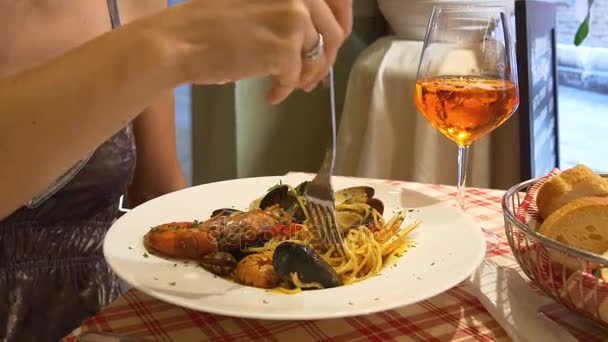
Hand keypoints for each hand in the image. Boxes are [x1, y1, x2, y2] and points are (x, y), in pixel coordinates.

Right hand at [151, 0, 345, 103]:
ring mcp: (293, 19)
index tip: (331, 48)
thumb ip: (287, 13)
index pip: (338, 2)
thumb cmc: (206, 24)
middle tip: (308, 79)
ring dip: (305, 77)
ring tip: (288, 86)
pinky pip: (296, 76)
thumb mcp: (256, 5)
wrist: (178, 41)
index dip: (340, 27)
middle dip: (324, 61)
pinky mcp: (284, 49)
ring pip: (318, 57)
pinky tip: (270, 95)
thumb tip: (317, 36)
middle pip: (333, 34)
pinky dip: (284, 89)